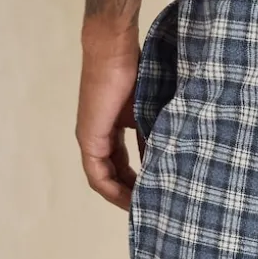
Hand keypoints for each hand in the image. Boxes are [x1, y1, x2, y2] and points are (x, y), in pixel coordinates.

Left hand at [76, 20, 140, 210]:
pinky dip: (113, 190)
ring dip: (122, 196)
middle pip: (112, 178)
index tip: (155, 194)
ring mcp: (90, 139)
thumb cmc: (135, 71)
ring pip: (104, 180)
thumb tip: (168, 162)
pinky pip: (98, 176)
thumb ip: (153, 137)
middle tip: (151, 208)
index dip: (137, 184)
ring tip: (143, 209)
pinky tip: (131, 199)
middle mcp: (96, 138)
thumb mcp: (150, 113)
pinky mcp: (89, 138)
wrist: (115, 49)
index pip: (121, 167)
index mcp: (110, 131)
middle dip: (131, 195)